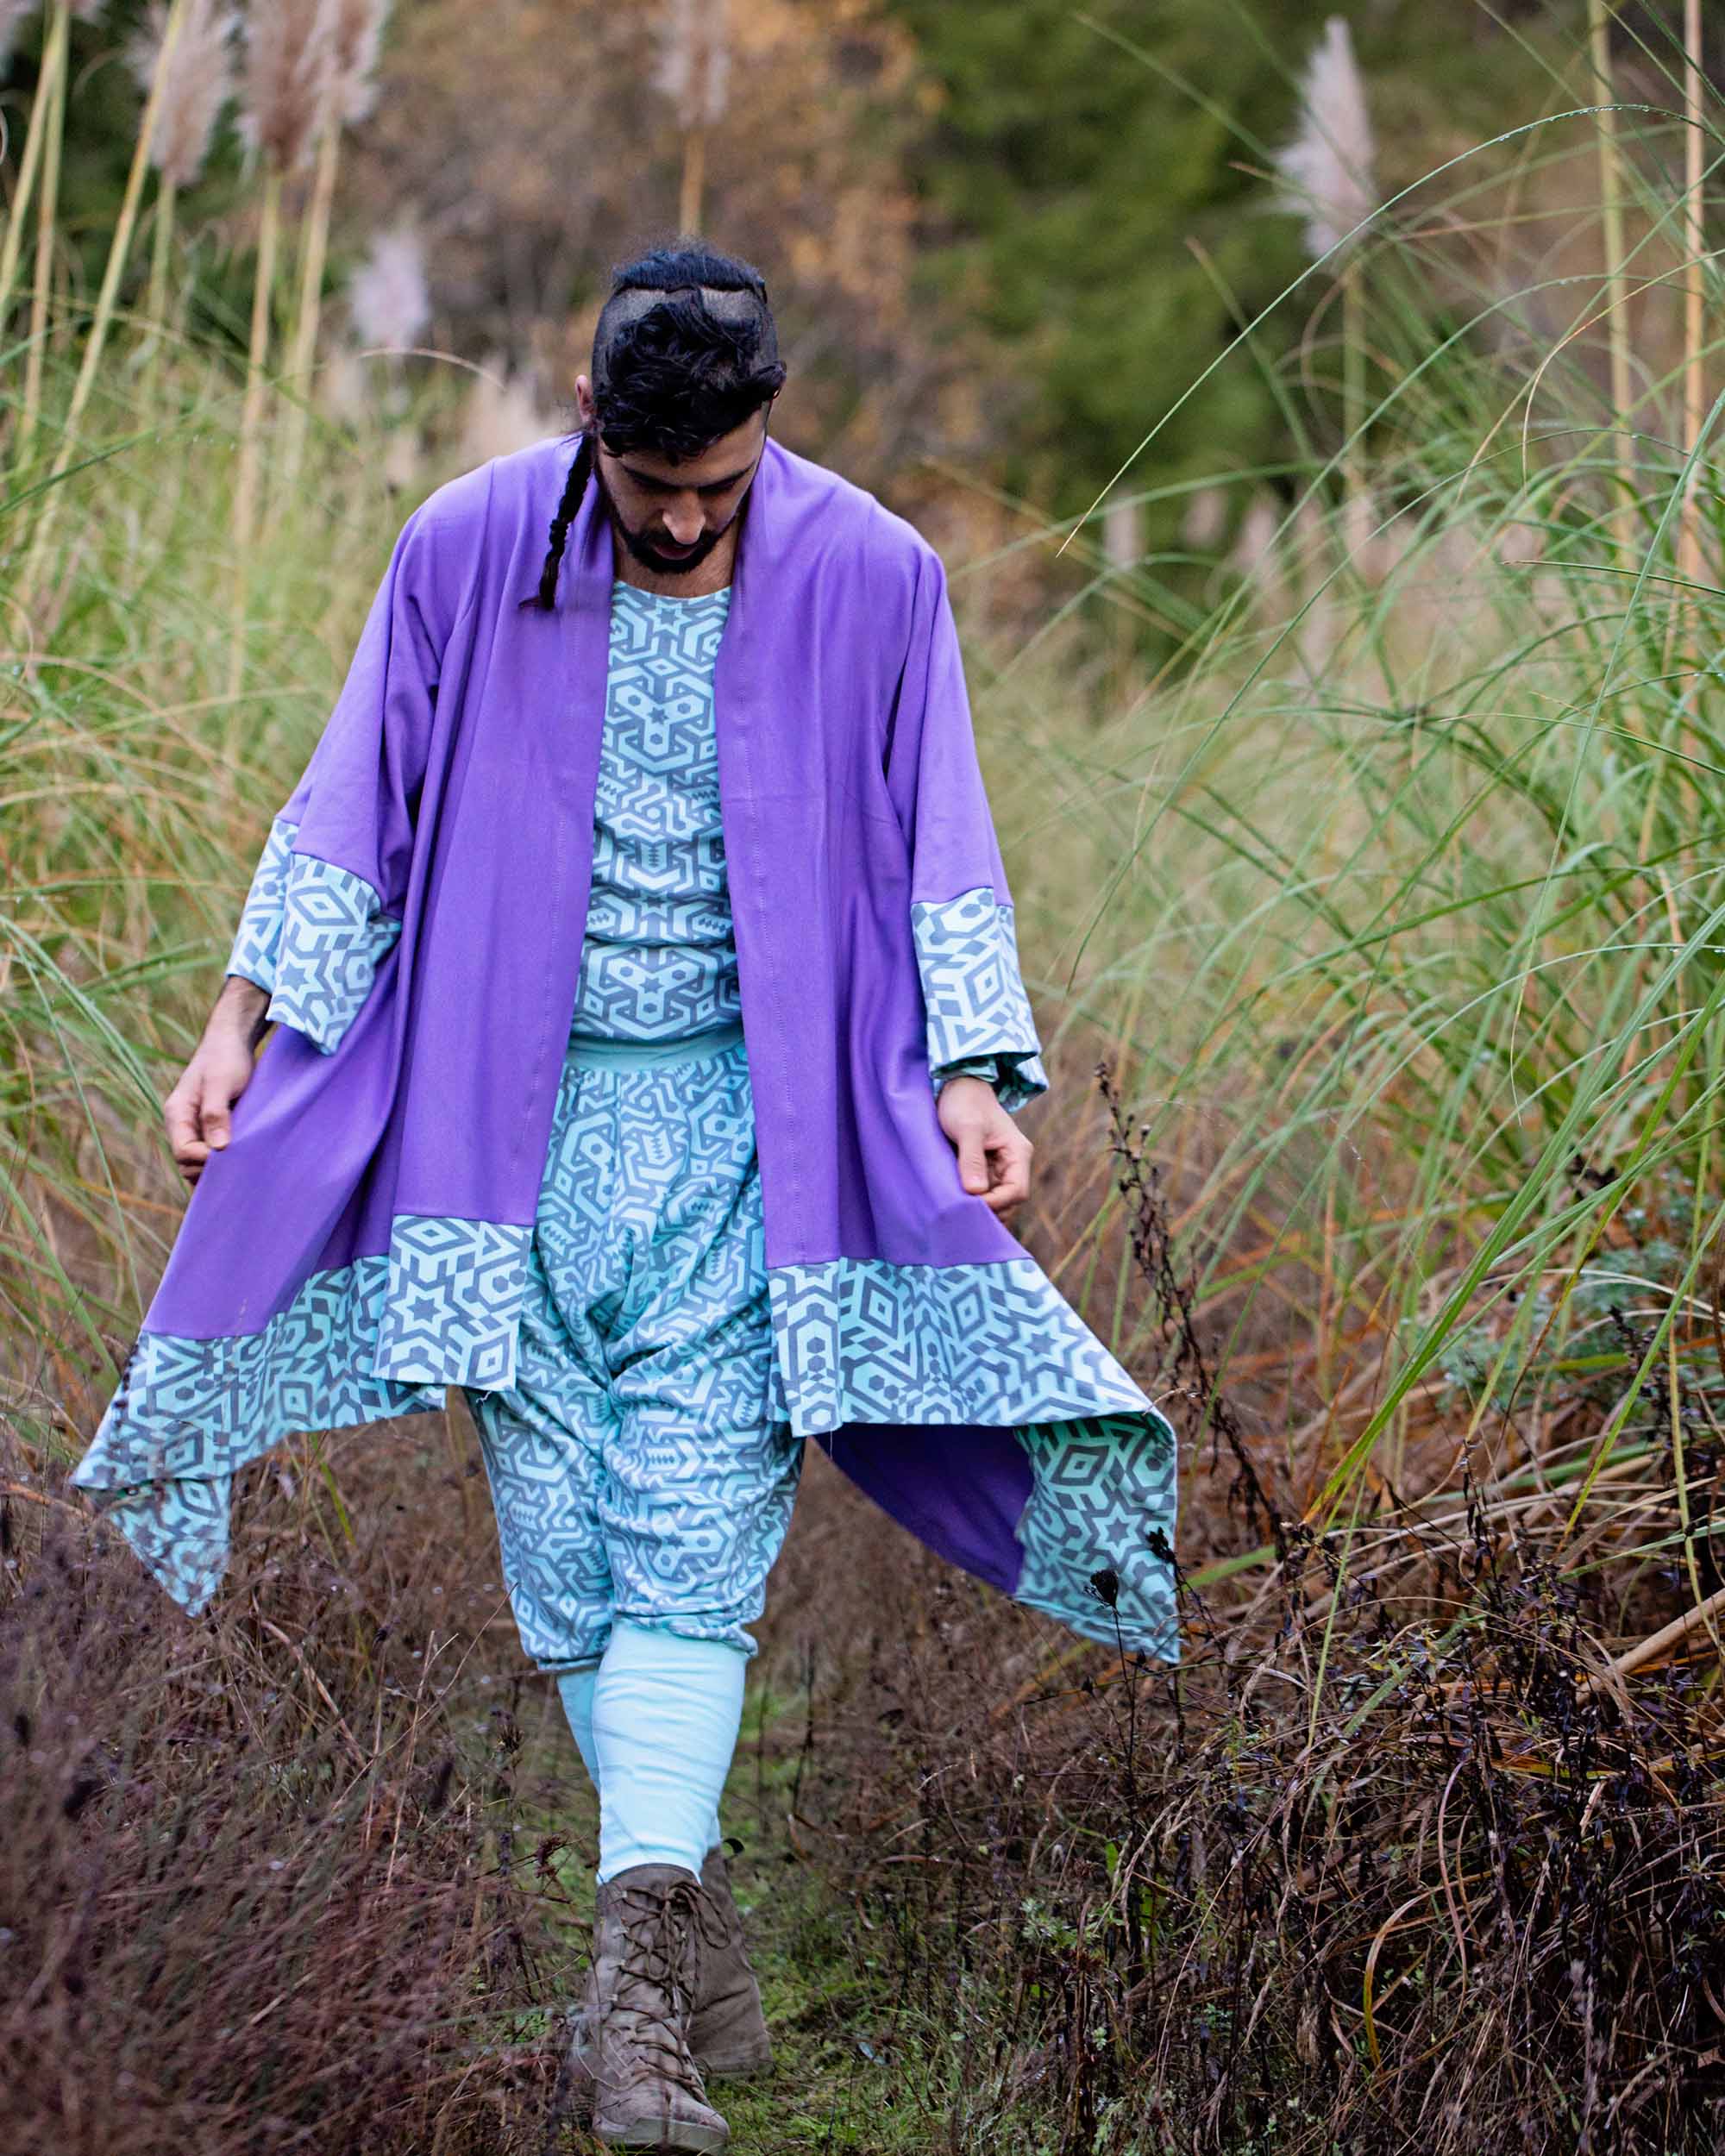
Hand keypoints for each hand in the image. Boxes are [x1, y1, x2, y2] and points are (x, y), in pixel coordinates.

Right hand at [164, 977, 268, 1186]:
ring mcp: (196, 1127)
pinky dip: (223, 1162)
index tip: (231, 1154)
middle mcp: (183, 1124)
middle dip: (208, 1170)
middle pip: (186, 1164)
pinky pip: (211, 1153)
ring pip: (198, 1163)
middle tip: (239, 1166)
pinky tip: (242, 1162)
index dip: (205, 1160)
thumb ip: (216, 1113)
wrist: (233, 1041)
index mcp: (177, 1114)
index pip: (182, 1152)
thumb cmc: (226, 1058)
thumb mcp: (221, 1083)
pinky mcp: (212, 1128)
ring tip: (242, 1167)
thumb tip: (218, 1148)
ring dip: (216, 1169)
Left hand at [936, 1074, 1032, 1218]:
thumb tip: (976, 1191)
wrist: (957, 1087)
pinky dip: (972, 1200)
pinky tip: (956, 1201)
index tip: (970, 1204)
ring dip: (980, 1207)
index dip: (997, 1203)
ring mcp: (998, 1168)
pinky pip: (983, 1193)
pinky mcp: (984, 1169)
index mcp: (1018, 1153)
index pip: (1017, 1191)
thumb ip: (972, 1159)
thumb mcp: (968, 1128)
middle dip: (990, 1209)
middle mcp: (1012, 1164)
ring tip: (957, 1208)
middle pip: (1009, 1201)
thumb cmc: (965, 1103)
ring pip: (996, 1200)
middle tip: (962, 1212)